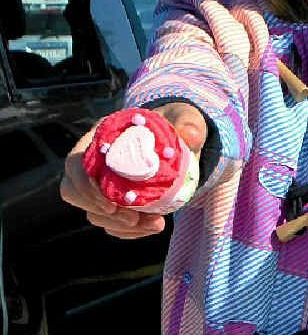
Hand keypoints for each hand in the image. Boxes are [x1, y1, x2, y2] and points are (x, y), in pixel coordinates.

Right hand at [59, 102, 207, 238]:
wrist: (182, 141)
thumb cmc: (177, 123)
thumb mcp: (185, 118)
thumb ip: (188, 123)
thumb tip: (190, 135)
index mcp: (103, 135)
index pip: (75, 163)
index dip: (85, 186)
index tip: (111, 204)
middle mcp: (95, 161)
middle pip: (74, 192)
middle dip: (101, 212)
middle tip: (133, 219)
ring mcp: (101, 182)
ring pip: (92, 212)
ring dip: (118, 224)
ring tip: (155, 224)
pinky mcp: (113, 200)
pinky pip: (110, 222)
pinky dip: (128, 230)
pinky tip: (153, 226)